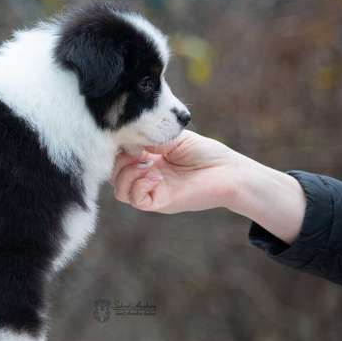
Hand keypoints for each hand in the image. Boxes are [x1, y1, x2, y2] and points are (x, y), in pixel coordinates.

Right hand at [110, 130, 238, 213]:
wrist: (229, 172)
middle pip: (113, 174)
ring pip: (119, 191)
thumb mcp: (172, 138)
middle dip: (119, 161)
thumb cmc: (205, 153)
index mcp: (147, 159)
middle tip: (138, 151)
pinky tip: (156, 176)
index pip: (117, 158)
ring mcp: (152, 190)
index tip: (127, 138)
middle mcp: (146, 176)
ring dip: (127, 174)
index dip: (116, 148)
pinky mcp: (160, 203)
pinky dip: (139, 185)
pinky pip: (135, 200)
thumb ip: (149, 138)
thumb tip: (127, 141)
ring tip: (148, 165)